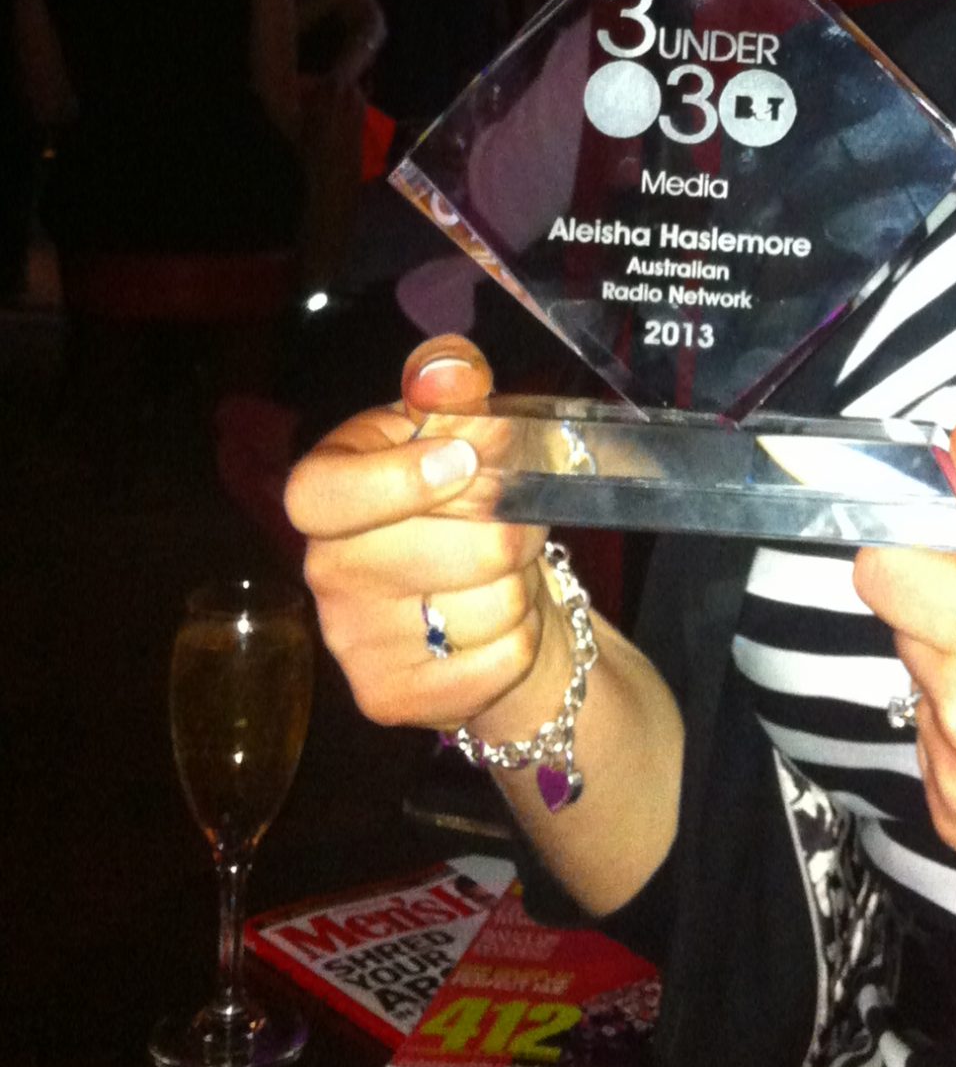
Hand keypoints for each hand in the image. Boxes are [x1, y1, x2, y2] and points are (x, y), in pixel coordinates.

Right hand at [284, 336, 556, 740]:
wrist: (482, 594)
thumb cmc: (466, 498)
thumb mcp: (461, 426)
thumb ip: (453, 387)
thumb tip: (447, 370)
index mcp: (326, 489)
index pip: (323, 494)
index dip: (399, 481)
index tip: (463, 464)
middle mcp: (323, 568)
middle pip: (459, 547)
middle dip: (513, 526)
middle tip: (515, 518)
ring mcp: (349, 642)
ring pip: (489, 606)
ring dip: (521, 583)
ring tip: (502, 572)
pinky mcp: (388, 697)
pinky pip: (498, 659)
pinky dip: (521, 639)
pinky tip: (498, 625)